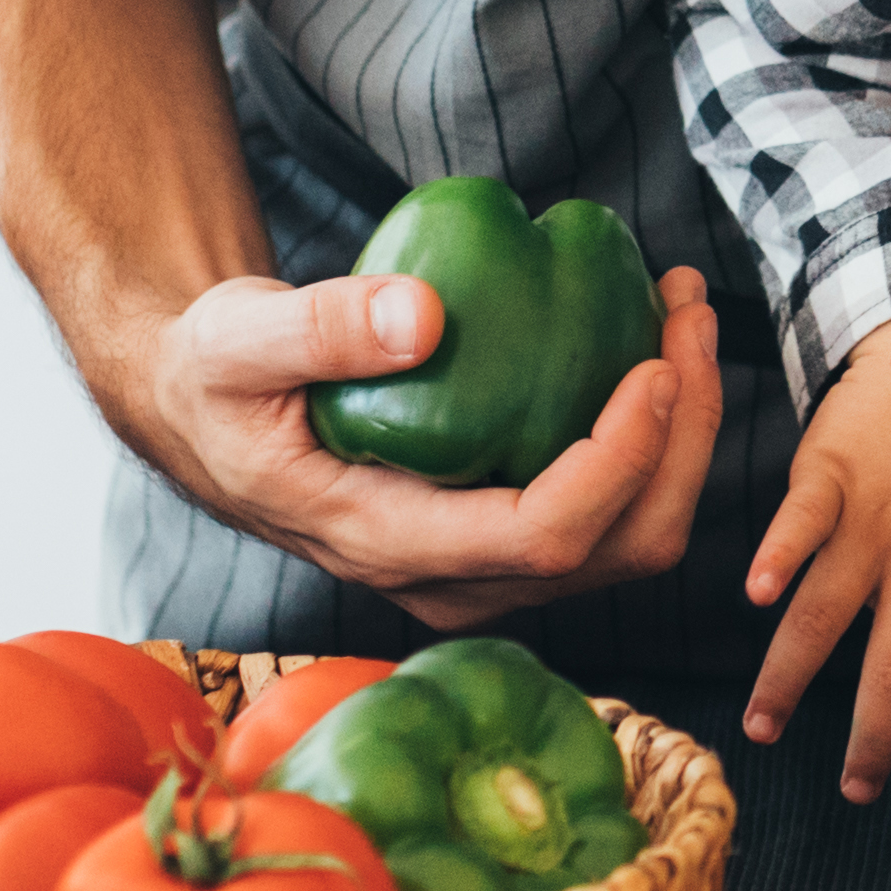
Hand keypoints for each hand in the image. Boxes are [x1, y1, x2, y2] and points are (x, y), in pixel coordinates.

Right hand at [145, 260, 719, 631]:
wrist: (205, 415)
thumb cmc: (215, 378)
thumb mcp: (235, 340)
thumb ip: (315, 327)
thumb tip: (423, 319)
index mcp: (387, 542)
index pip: (540, 537)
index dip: (617, 463)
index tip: (652, 366)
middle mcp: (448, 579)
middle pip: (615, 547)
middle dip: (681, 437)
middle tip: (686, 310)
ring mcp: (481, 568)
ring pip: (629, 536)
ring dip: (682, 431)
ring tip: (680, 310)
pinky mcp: (500, 534)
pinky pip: (610, 508)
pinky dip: (652, 432)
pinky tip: (646, 337)